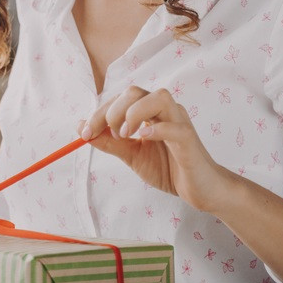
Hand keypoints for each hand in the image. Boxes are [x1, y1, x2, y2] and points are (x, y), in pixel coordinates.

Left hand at [78, 86, 234, 213]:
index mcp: (150, 113)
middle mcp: (165, 111)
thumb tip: (82, 129)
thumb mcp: (132, 155)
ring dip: (135, 112)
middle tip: (108, 135)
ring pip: (159, 97)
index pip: (121, 99)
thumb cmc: (169, 169)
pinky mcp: (190, 140)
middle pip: (136, 92)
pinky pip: (175, 126)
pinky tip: (143, 139)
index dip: (99, 113)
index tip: (84, 132)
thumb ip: (109, 142)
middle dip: (113, 111)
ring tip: (125, 135)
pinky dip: (157, 129)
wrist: (200, 190)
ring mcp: (180, 122)